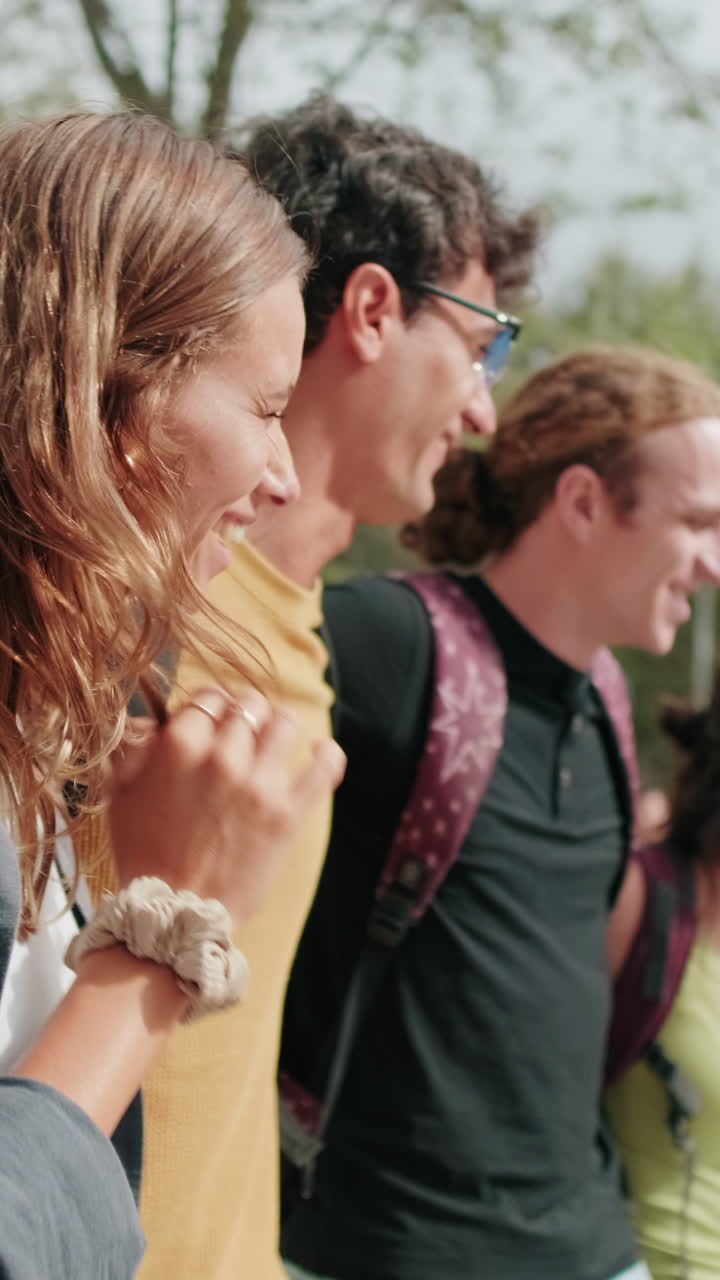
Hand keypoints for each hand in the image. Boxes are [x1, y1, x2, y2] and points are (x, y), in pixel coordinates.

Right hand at [108, 688, 345, 922]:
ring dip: (279, 728)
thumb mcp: (121, 796)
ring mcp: (259, 784)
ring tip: (274, 743)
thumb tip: (151, 720)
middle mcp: (221, 757)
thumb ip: (134, 748)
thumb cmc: (143, 855)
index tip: (214, 723)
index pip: (209, 698)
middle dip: (244, 716)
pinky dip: (326, 754)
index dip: (212, 708)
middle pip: (248, 706)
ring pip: (285, 724)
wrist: (176, 916)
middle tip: (242, 735)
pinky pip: (323, 766)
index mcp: (178, 746)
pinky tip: (319, 751)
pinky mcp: (288, 813)